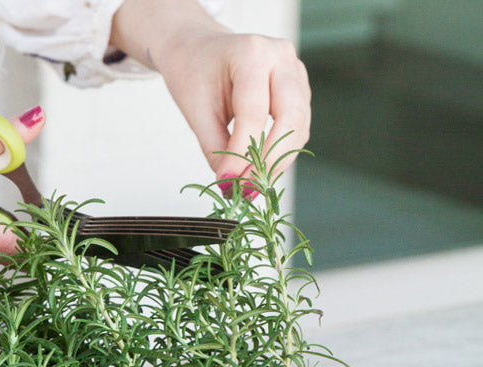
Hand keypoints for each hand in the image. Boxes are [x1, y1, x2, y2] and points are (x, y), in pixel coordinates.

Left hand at [110, 0, 309, 190]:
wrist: (200, 50)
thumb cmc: (194, 73)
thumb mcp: (195, 110)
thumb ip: (214, 147)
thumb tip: (231, 184)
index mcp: (251, 54)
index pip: (253, 112)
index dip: (242, 152)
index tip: (228, 182)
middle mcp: (281, 58)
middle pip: (290, 117)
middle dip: (270, 160)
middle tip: (248, 189)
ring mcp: (295, 72)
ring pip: (299, 126)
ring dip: (278, 161)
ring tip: (251, 184)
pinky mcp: (299, 89)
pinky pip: (298, 128)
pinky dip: (281, 152)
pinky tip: (260, 169)